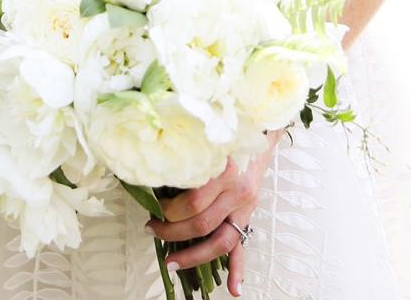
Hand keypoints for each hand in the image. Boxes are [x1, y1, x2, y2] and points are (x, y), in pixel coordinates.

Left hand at [147, 138, 279, 296]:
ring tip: (172, 263)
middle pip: (201, 223)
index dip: (168, 210)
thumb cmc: (225, 131)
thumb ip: (186, 157)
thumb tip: (153, 173)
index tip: (152, 209)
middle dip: (172, 232)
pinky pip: (243, 246)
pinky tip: (234, 290)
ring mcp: (244, 205)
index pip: (191, 201)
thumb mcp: (205, 139)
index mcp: (222, 168)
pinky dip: (238, 270)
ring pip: (219, 241)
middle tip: (151, 230)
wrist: (258, 128)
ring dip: (194, 256)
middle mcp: (236, 189)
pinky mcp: (249, 214)